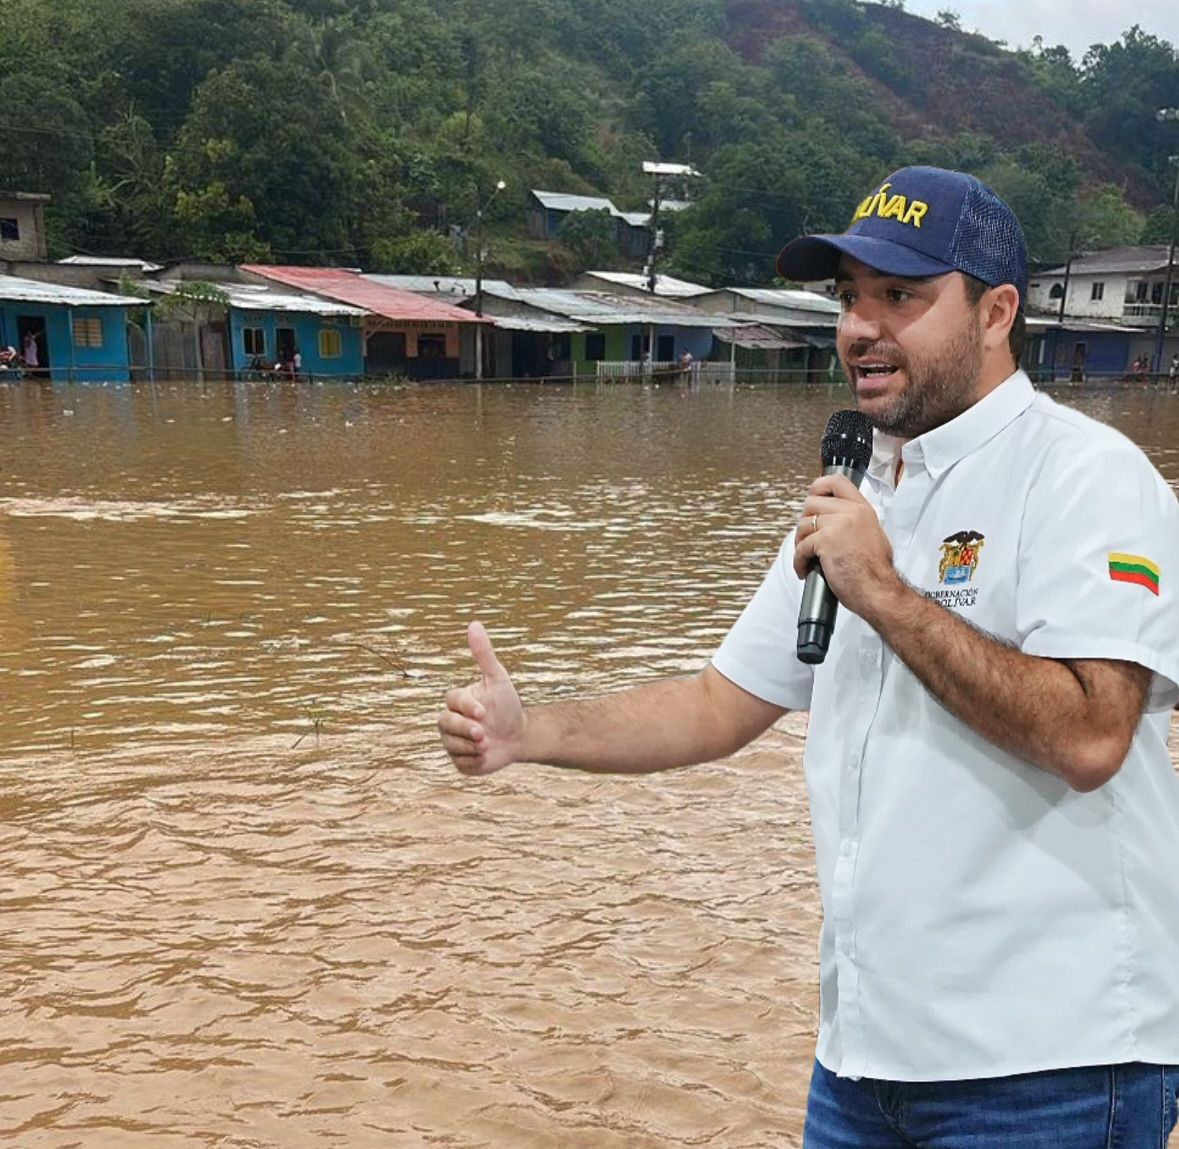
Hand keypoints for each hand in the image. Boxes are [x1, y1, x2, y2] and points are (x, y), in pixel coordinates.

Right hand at [437, 621, 525, 775]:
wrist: (520, 736)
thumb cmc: (508, 705)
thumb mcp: (498, 679)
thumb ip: (484, 654)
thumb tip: (474, 624)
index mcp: (456, 701)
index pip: (452, 702)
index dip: (466, 709)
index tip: (484, 713)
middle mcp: (450, 721)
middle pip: (445, 725)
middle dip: (466, 730)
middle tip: (484, 734)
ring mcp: (453, 742)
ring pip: (451, 745)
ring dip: (472, 747)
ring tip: (489, 743)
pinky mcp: (460, 761)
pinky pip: (460, 763)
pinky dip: (475, 761)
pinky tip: (487, 755)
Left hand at [792, 473, 899, 621]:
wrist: (879, 591)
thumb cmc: (875, 572)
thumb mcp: (872, 535)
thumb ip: (854, 522)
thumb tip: (832, 520)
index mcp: (863, 509)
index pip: (837, 481)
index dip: (819, 487)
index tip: (813, 499)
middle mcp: (851, 512)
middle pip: (812, 502)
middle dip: (805, 522)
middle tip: (808, 538)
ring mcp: (838, 525)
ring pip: (803, 523)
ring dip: (800, 542)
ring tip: (807, 557)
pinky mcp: (826, 541)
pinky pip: (801, 546)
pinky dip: (799, 560)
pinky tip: (805, 570)